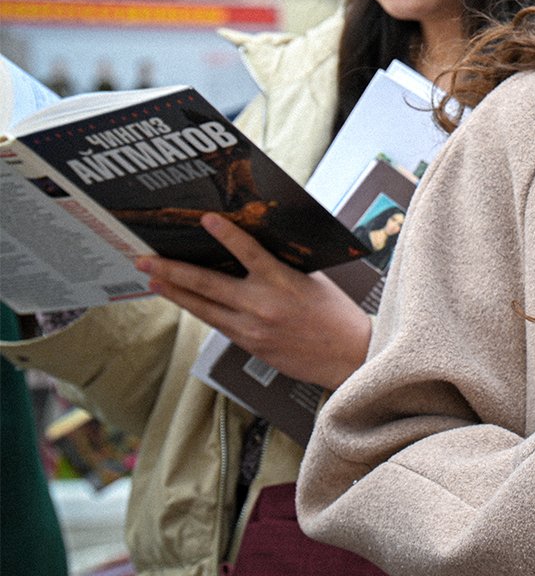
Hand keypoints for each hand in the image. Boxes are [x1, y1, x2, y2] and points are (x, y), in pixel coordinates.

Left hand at [136, 212, 371, 389]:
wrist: (348, 356)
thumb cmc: (336, 315)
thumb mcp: (312, 280)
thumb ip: (281, 267)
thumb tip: (252, 252)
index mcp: (283, 283)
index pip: (249, 252)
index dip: (226, 235)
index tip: (205, 220)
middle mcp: (262, 306)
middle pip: (207, 285)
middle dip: (172, 270)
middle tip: (146, 259)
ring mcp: (251, 329)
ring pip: (202, 308)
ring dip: (174, 293)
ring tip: (153, 279)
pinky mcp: (249, 345)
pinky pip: (217, 323)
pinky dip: (199, 309)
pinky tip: (185, 301)